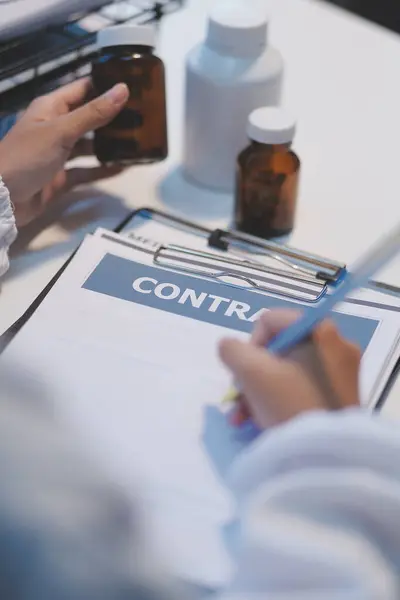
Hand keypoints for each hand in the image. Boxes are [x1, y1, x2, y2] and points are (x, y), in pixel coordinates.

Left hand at [0, 79, 128, 226]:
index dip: (105, 85)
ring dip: (110, 145)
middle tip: (143, 116)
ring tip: (138, 142)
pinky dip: (103, 170)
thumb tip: (123, 90)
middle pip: (89, 118)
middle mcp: (56, 128)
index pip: (83, 89)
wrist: (2, 199)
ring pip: (89, 146)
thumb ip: (93, 114)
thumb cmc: (26, 157)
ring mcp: (58, 154)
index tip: (134, 84)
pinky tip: (123, 168)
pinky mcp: (61, 178)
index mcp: (51, 108)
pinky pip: (86, 171)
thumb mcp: (61, 131)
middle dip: (113, 117)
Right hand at [219, 310, 360, 429]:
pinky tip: (257, 421)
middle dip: (251, 373)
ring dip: (258, 389)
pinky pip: (299, 388)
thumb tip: (229, 347)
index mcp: (320, 331)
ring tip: (241, 416)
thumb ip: (232, 350)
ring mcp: (340, 374)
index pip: (271, 321)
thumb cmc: (290, 405)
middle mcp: (336, 346)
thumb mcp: (251, 371)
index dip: (250, 345)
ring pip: (286, 371)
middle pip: (278, 348)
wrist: (326, 457)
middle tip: (239, 396)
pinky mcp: (339, 398)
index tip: (245, 373)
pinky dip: (276, 400)